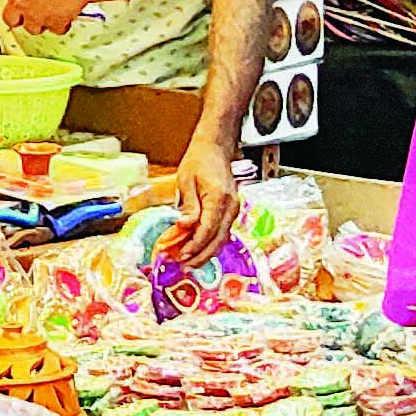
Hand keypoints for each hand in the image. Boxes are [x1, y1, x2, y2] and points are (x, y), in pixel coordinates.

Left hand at [0, 0, 113, 30]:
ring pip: (31, 27)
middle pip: (10, 18)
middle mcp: (20, 1)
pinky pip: (53, 28)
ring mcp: (36, 14)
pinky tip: (65, 10)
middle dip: (18, 14)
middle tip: (28, 5)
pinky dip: (58, 23)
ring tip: (51, 6)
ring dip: (38, 20)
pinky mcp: (53, 23)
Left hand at [160, 140, 240, 267]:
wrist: (215, 149)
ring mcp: (234, 210)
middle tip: (184, 266)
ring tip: (189, 262)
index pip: (208, 229)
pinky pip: (222, 232)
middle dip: (201, 256)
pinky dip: (211, 243)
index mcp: (219, 198)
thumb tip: (184, 226)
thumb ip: (188, 205)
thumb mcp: (186, 180)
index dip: (195, 246)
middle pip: (218, 240)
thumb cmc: (198, 161)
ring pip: (222, 239)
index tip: (181, 256)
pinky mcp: (231, 211)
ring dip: (206, 253)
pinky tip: (198, 250)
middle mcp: (231, 207)